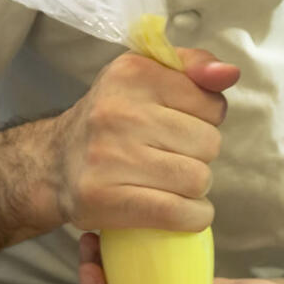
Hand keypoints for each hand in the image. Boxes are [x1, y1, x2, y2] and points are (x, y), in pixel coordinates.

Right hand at [45, 48, 238, 233]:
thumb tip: (229, 74)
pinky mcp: (104, 199)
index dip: (205, 120)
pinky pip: (177, 213)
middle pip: (209, 144)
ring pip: (198, 180)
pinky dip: (191, 217)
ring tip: (170, 182)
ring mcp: (108, 157)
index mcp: (133, 73)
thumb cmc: (112, 119)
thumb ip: (194, 67)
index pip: (212, 104)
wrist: (54, 163)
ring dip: (195, 189)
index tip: (180, 125)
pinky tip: (181, 211)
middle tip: (171, 157)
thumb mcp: (147, 76)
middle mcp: (118, 112)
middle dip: (199, 156)